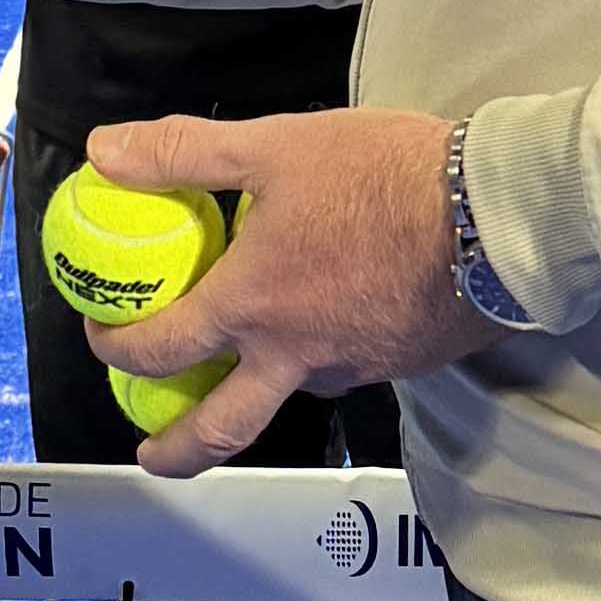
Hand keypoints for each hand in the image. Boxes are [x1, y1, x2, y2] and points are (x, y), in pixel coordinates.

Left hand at [82, 107, 480, 473]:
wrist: (495, 214)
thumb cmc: (383, 176)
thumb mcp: (275, 146)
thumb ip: (183, 153)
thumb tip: (104, 150)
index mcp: (252, 307)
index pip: (162, 348)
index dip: (118, 348)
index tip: (104, 338)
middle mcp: (296, 356)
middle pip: (220, 430)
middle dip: (176, 451)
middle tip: (152, 454)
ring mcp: (353, 367)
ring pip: (291, 389)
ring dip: (261, 384)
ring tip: (255, 357)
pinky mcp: (403, 363)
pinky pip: (348, 366)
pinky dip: (324, 352)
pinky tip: (336, 314)